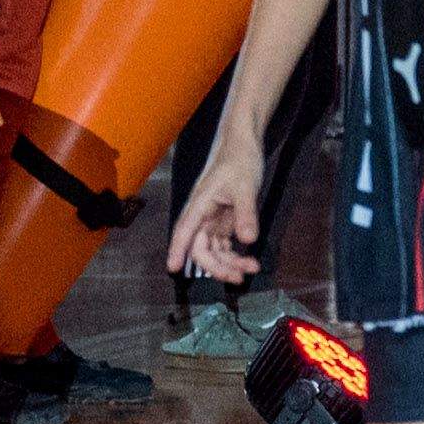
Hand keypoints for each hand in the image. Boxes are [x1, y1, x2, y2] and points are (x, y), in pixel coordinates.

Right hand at [164, 138, 264, 283]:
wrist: (245, 145)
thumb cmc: (239, 160)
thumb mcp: (245, 186)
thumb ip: (246, 214)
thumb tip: (248, 240)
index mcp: (200, 204)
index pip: (184, 231)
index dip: (177, 250)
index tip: (172, 269)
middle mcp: (202, 215)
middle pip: (201, 248)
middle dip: (217, 266)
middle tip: (239, 277)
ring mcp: (212, 219)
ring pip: (214, 250)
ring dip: (229, 263)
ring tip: (252, 268)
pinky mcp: (224, 220)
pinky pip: (224, 245)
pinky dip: (235, 255)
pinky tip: (249, 260)